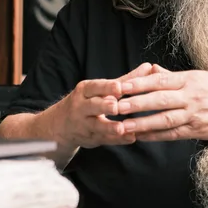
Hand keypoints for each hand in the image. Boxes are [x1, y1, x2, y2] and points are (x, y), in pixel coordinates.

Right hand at [44, 63, 161, 149]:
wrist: (60, 126)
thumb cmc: (86, 102)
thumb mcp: (100, 89)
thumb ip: (125, 80)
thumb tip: (148, 67)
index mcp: (84, 91)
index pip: (95, 87)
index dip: (107, 87)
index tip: (119, 87)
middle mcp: (81, 107)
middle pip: (92, 106)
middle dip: (104, 106)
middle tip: (116, 106)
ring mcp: (83, 124)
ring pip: (97, 126)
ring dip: (110, 127)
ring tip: (123, 128)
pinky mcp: (89, 139)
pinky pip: (104, 139)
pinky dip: (117, 140)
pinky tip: (130, 138)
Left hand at [114, 69, 207, 141]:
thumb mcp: (200, 76)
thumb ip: (173, 76)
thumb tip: (151, 71)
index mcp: (190, 80)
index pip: (159, 81)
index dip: (138, 83)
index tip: (120, 85)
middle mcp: (191, 96)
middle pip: (159, 100)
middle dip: (135, 103)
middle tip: (115, 106)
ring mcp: (195, 115)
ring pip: (165, 119)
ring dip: (142, 123)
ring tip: (123, 126)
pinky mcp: (198, 130)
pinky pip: (173, 134)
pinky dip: (156, 136)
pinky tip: (141, 136)